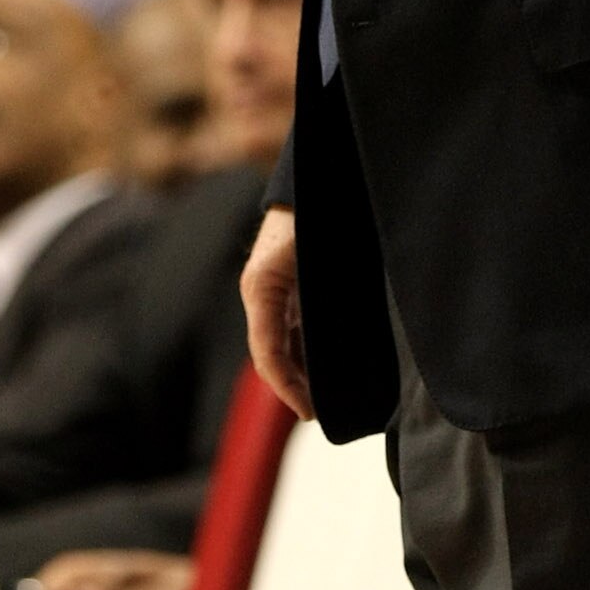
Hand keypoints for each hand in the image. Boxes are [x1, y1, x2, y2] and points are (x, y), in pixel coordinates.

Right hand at [240, 206, 313, 421]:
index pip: (268, 353)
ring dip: (298, 372)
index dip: (287, 387)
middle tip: (318, 414)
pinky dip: (303, 353)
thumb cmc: (320, 212)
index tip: (309, 412)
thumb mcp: (320, 260)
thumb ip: (317, 305)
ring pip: (280, 344)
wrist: (320, 174)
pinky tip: (324, 369)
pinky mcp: (285, 285)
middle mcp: (261, 292)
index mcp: (262, 288)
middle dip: (292, 387)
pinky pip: (289, 328)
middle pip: (271, 355)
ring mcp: (272, 289)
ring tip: (325, 399)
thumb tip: (327, 350)